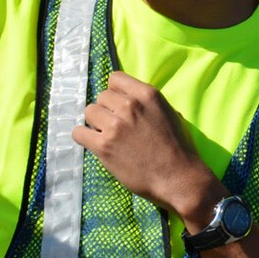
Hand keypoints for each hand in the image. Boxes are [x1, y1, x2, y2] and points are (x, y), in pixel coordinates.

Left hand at [72, 72, 220, 223]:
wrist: (179, 179)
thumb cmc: (179, 149)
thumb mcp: (170, 114)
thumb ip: (147, 104)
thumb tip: (130, 101)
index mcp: (147, 95)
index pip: (115, 79)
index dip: (115, 93)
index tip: (119, 105)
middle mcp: (129, 106)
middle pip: (101, 96)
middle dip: (107, 110)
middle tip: (116, 126)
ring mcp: (115, 126)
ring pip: (89, 112)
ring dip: (96, 123)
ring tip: (108, 136)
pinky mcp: (103, 146)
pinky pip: (79, 133)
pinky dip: (84, 137)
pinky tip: (95, 144)